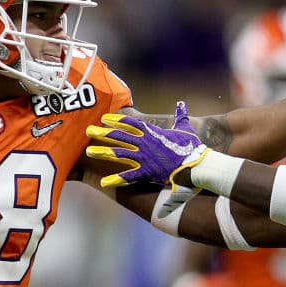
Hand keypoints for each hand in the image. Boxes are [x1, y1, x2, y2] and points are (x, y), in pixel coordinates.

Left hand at [86, 101, 208, 188]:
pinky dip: (116, 180)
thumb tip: (181, 103)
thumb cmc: (193, 148)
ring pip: (119, 153)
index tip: (105, 118)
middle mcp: (145, 143)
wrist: (197, 165)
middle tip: (88, 130)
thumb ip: (180, 116)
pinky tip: (103, 182)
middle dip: (102, 133)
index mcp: (153, 132)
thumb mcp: (186, 128)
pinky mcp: (147, 172)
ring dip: (103, 152)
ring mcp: (144, 158)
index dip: (117, 120)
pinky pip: (128, 176)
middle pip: (119, 136)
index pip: (131, 123)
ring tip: (89, 152)